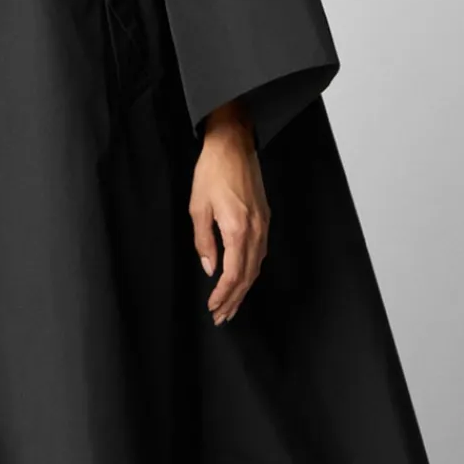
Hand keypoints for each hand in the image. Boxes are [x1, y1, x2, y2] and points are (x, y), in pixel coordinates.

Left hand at [191, 98, 268, 324]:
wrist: (233, 145)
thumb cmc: (212, 172)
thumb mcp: (197, 207)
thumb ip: (204, 241)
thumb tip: (210, 268)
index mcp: (238, 229)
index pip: (233, 274)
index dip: (224, 294)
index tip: (214, 308)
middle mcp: (255, 230)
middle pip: (248, 275)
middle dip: (234, 299)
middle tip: (223, 317)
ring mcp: (263, 224)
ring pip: (257, 266)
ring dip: (244, 288)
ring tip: (231, 305)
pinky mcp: (265, 218)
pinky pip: (261, 253)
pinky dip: (251, 271)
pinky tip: (243, 279)